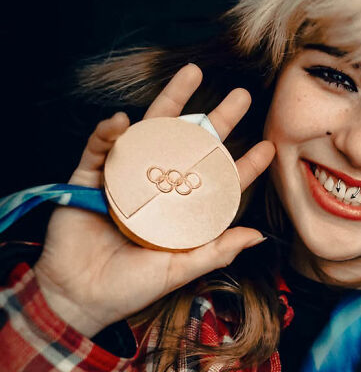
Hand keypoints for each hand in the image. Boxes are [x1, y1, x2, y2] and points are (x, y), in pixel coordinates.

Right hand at [34, 64, 275, 338]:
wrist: (80, 296)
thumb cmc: (132, 287)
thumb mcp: (180, 270)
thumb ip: (216, 251)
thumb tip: (258, 235)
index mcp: (181, 212)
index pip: (218, 183)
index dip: (243, 165)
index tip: (268, 146)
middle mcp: (157, 190)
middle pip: (190, 146)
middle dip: (216, 118)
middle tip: (240, 95)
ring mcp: (124, 180)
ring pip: (151, 133)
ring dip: (170, 101)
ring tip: (191, 75)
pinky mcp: (89, 179)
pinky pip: (100, 148)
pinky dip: (109, 132)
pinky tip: (123, 120)